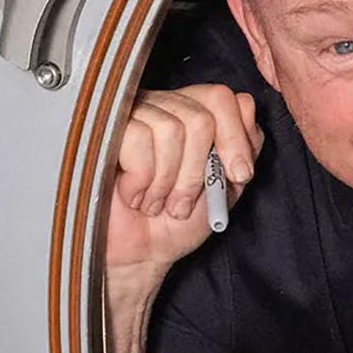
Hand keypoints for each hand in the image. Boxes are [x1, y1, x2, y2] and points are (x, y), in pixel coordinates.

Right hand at [104, 85, 261, 281]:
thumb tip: (247, 108)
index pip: (222, 97)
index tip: (238, 175)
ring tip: (156, 202)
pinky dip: (141, 180)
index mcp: (192, 114)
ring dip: (167, 181)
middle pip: (200, 118)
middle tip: (181, 202)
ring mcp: (133, 115)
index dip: (235, 138)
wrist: (140, 254)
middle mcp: (163, 107)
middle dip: (196, 173)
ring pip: (170, 129)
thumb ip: (244, 148)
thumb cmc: (177, 222)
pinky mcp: (105, 129)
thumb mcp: (226, 187)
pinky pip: (138, 138)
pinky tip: (133, 195)